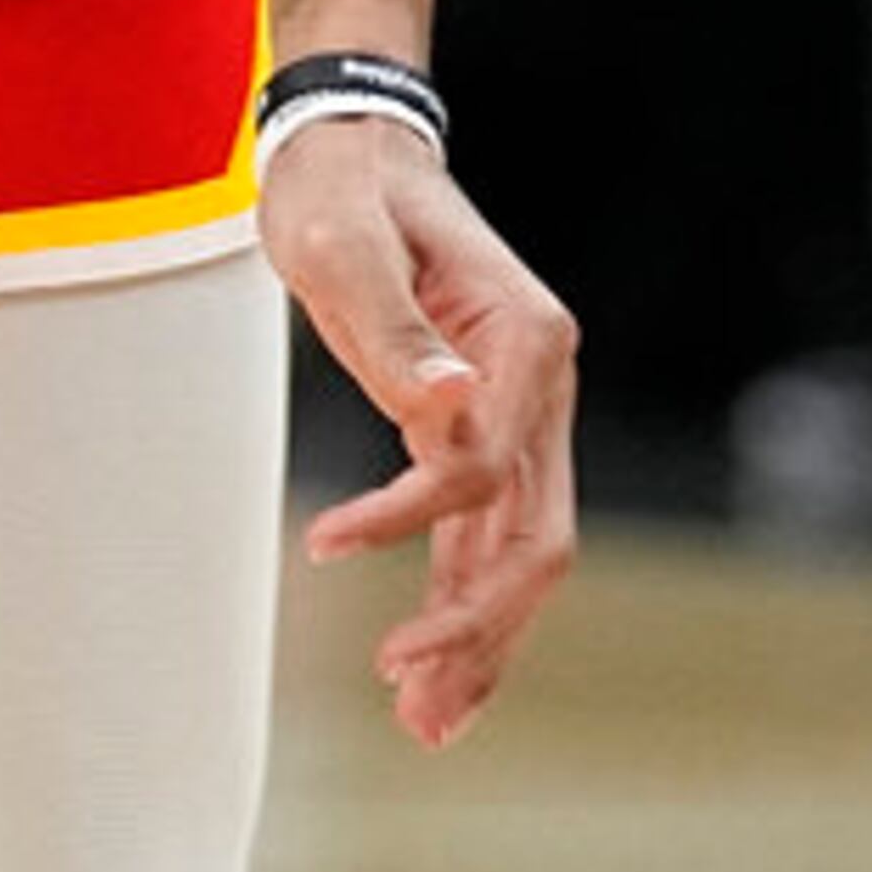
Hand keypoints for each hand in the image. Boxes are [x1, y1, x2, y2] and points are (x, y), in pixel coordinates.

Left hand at [261, 119, 579, 745]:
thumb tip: (446, 409)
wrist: (352, 149)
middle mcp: (546, 384)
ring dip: (481, 638)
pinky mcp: (491, 430)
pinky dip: (469, 600)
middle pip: (536, 535)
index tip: (326, 544)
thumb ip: (393, 333)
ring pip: (522, 551)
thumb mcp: (343, 248)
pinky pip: (492, 535)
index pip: (485, 466)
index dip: (410, 518)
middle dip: (480, 625)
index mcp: (528, 341)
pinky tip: (435, 668)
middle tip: (407, 693)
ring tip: (426, 722)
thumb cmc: (339, 192)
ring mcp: (527, 412)